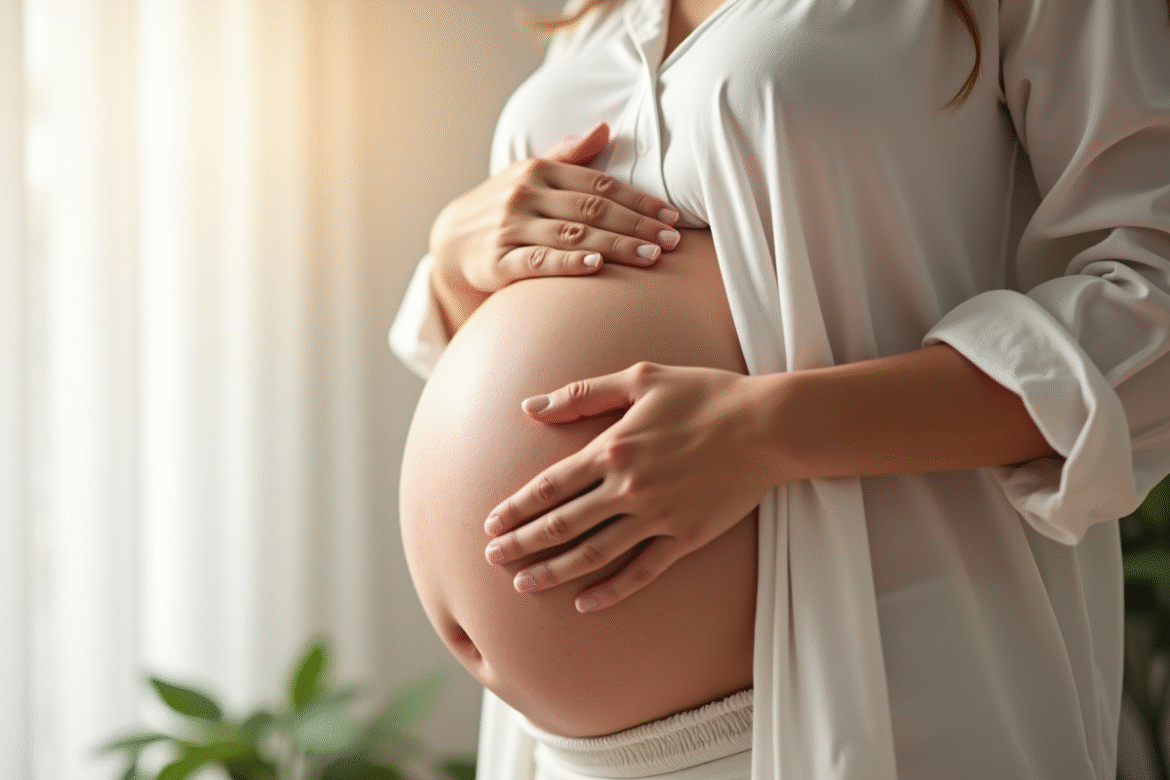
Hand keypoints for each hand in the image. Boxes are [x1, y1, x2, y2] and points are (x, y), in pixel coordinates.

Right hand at [429, 123, 682, 328]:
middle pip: (593, 210)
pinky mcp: (499, 261)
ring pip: (574, 235)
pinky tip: (596, 265)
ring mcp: (511, 228)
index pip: (599, 185)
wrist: (451, 242)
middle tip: (673, 241)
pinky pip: (539, 261)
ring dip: (617, 246)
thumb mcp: (530, 175)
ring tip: (652, 257)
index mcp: (539, 171)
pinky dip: (569, 262)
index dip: (639, 200)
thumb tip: (605, 128)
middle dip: (637, 226)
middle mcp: (525, 195)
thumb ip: (568, 155)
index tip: (672, 216)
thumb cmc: (503, 207)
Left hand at [482, 362, 782, 612]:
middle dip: (522, 544)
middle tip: (491, 560)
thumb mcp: (641, 378)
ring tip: (523, 586)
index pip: (549, 487)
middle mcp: (628, 488)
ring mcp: (657, 517)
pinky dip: (612, 590)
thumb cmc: (705, 394)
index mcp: (612, 449)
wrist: (767, 426)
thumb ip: (582, 394)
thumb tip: (529, 407)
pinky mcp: (685, 537)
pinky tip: (585, 604)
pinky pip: (641, 571)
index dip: (516, 508)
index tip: (490, 525)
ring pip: (593, 553)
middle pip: (561, 524)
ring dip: (554, 572)